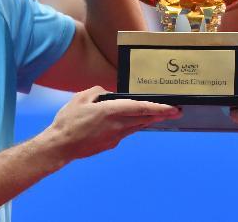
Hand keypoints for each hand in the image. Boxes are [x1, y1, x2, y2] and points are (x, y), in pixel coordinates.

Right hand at [47, 86, 180, 159]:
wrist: (60, 146)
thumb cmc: (68, 121)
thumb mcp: (81, 97)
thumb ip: (98, 92)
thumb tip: (109, 95)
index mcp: (111, 111)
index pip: (141, 108)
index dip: (159, 108)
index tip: (173, 108)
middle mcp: (117, 125)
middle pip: (145, 119)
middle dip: (162, 114)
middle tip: (176, 111)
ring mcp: (115, 137)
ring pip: (137, 126)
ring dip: (150, 120)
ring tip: (160, 115)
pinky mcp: (111, 144)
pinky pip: (126, 132)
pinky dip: (133, 125)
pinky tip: (134, 122)